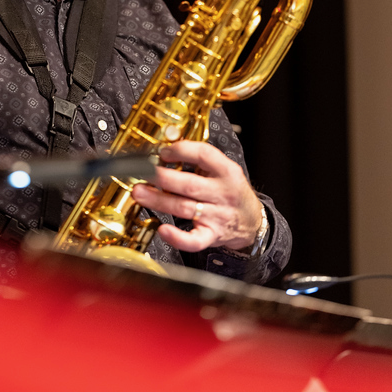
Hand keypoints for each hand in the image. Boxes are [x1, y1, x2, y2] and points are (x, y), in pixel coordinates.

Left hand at [132, 140, 262, 252]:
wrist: (252, 222)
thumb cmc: (231, 192)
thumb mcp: (223, 171)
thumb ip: (199, 161)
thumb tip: (164, 151)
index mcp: (227, 172)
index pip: (204, 155)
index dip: (181, 150)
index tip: (162, 151)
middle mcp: (223, 193)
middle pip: (189, 184)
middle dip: (162, 177)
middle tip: (141, 172)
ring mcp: (217, 216)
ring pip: (184, 208)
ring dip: (158, 200)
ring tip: (139, 192)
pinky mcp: (211, 235)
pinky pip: (194, 240)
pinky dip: (177, 237)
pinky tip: (162, 229)